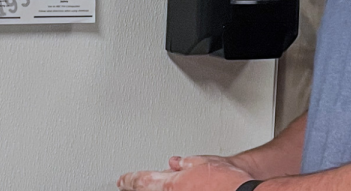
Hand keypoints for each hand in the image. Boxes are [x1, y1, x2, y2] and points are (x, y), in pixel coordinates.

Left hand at [117, 155, 253, 190]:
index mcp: (173, 183)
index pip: (143, 180)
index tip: (122, 180)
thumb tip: (177, 162)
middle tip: (126, 186)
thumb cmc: (228, 182)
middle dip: (136, 188)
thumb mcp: (204, 162)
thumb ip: (186, 163)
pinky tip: (179, 190)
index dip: (130, 179)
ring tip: (149, 187)